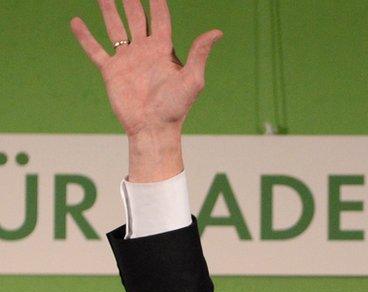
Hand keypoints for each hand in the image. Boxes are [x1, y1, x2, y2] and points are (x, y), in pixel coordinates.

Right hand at [71, 0, 220, 138]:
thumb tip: (217, 32)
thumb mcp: (193, 79)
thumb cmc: (176, 107)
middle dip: (131, 1)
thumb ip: (200, 54)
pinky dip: (85, 36)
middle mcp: (144, 51)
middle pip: (136, 18)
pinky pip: (95, 50)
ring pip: (115, 28)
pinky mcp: (111, 71)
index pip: (160, 18)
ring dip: (109, 10)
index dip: (157, 2)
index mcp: (164, 50)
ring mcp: (127, 59)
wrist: (153, 128)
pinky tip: (76, 21)